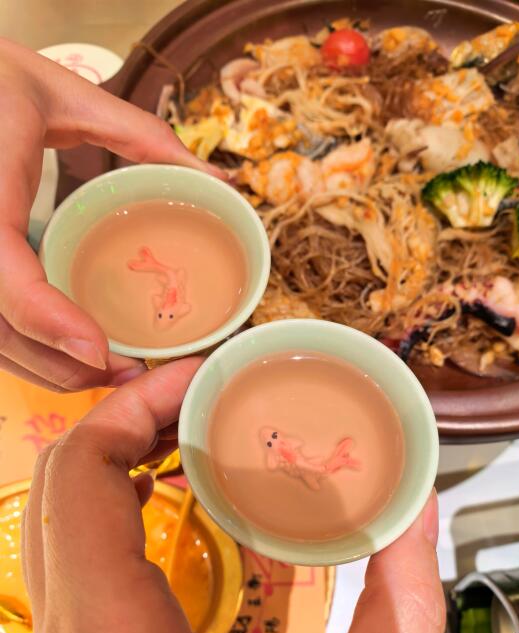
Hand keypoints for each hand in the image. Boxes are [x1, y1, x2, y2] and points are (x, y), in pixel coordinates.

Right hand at [0, 39, 222, 391]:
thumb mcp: (62, 94)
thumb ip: (140, 135)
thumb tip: (218, 180)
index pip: (1, 272)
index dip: (46, 318)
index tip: (100, 351)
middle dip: (59, 365)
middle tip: (130, 373)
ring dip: (43, 367)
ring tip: (108, 371)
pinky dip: (24, 347)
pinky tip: (67, 351)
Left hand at [23, 361, 444, 632]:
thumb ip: (402, 599)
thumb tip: (416, 503)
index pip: (78, 480)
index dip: (132, 406)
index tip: (199, 379)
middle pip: (58, 484)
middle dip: (129, 417)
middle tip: (204, 394)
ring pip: (56, 517)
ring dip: (119, 453)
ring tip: (191, 427)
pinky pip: (71, 554)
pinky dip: (114, 499)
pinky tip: (172, 490)